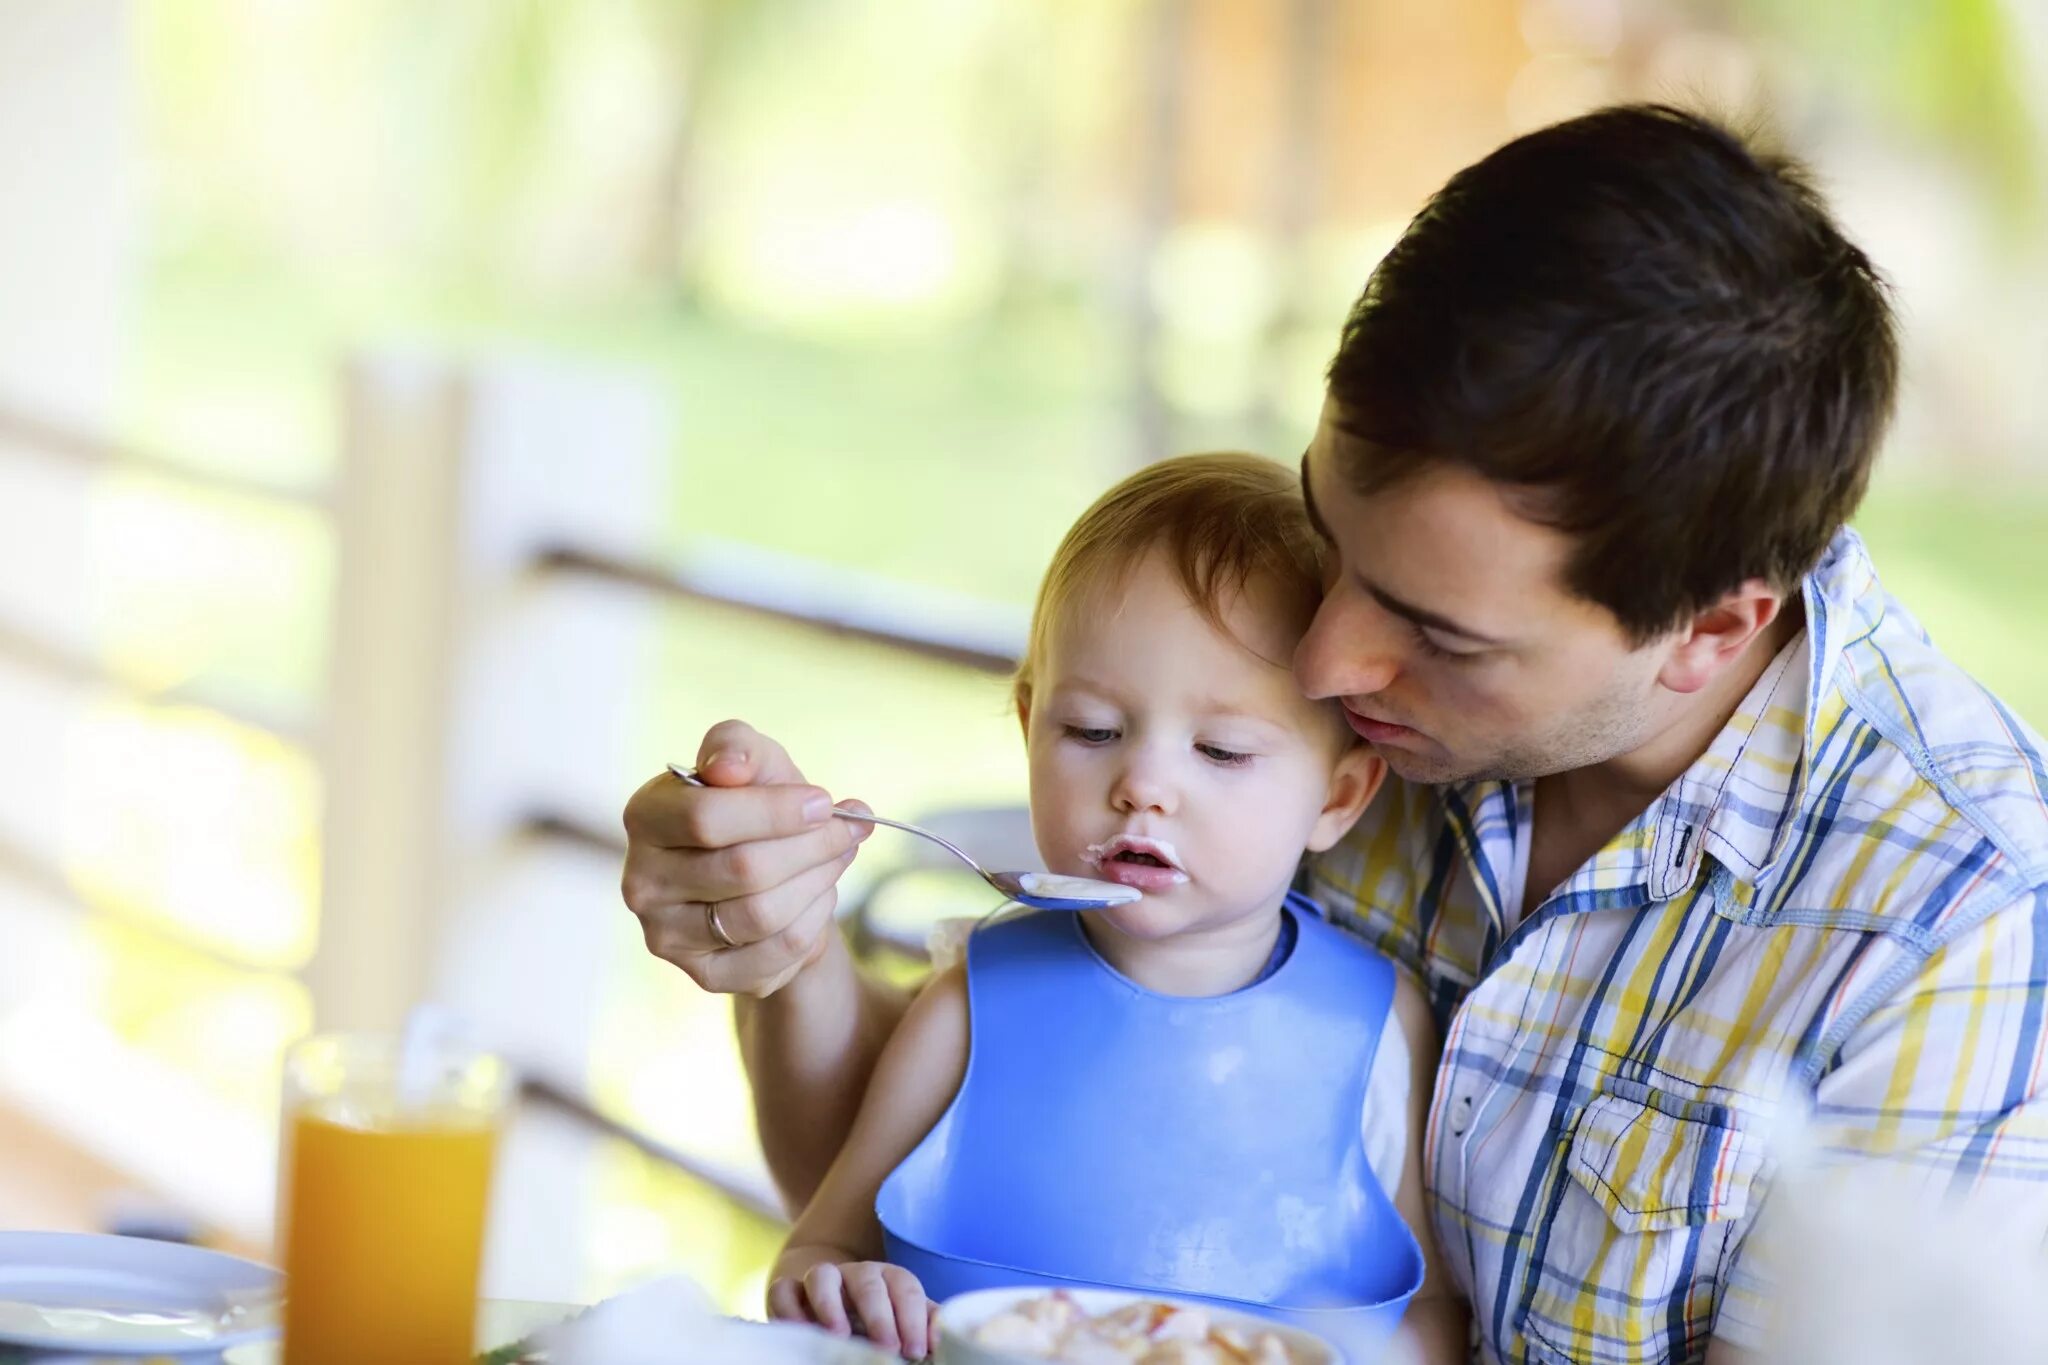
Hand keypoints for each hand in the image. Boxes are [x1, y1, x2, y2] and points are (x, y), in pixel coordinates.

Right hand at [621, 721, 872, 997]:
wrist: (766, 874)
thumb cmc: (754, 808)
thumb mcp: (753, 763)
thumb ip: (738, 747)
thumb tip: (728, 768)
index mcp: (645, 817)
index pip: (706, 818)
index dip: (775, 811)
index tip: (824, 802)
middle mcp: (642, 882)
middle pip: (744, 869)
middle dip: (812, 846)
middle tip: (850, 830)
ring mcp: (667, 936)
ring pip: (763, 914)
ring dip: (819, 881)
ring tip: (838, 857)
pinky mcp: (704, 975)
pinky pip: (778, 951)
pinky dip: (815, 920)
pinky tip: (819, 896)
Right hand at [768, 1261, 936, 1358]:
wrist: (827, 1304)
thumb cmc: (874, 1320)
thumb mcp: (903, 1321)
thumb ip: (924, 1326)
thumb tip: (947, 1341)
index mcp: (888, 1278)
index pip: (905, 1287)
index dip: (913, 1317)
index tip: (918, 1350)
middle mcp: (854, 1274)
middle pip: (868, 1282)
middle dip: (880, 1315)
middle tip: (889, 1347)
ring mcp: (819, 1280)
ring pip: (822, 1276)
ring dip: (830, 1304)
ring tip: (839, 1334)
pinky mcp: (787, 1291)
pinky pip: (783, 1291)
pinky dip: (789, 1308)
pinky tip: (801, 1331)